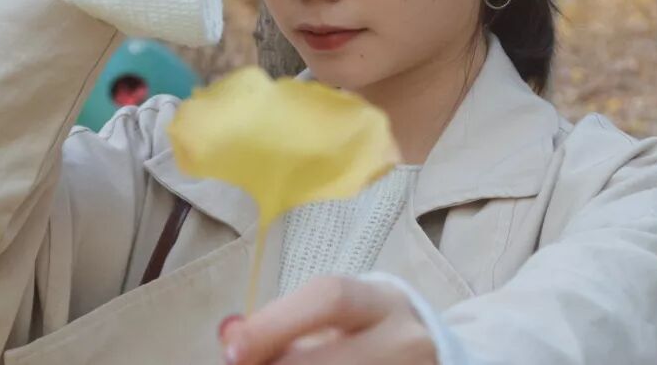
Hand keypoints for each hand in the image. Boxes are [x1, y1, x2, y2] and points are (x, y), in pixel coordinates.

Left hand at [219, 276, 437, 364]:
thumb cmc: (362, 331)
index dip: (276, 323)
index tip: (230, 350)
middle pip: (338, 360)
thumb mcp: (332, 316)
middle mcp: (406, 342)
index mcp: (382, 303)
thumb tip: (230, 338)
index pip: (331, 299)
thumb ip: (281, 326)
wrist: (426, 354)